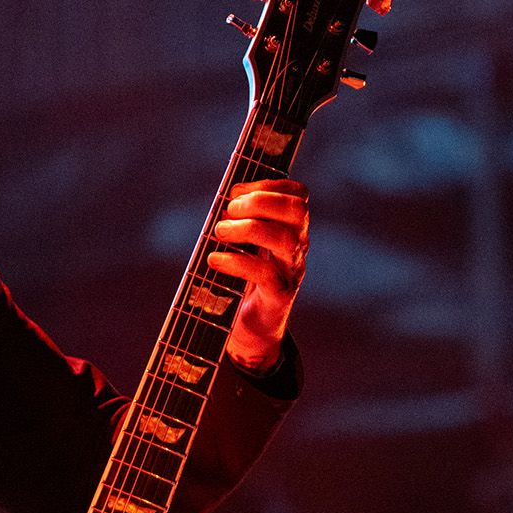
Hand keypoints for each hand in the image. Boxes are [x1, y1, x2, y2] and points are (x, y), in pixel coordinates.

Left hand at [209, 179, 307, 374]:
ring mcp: (291, 271)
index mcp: (291, 228)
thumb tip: (221, 200)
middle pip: (297, 210)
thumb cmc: (244, 280)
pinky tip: (215, 260)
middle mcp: (297, 246)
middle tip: (228, 209)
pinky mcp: (278, 295)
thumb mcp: (243, 244)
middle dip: (260, 201)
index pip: (297, 194)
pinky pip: (264, 273)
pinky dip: (236, 262)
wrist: (251, 328)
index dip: (268, 184)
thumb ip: (238, 221)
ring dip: (248, 228)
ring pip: (285, 239)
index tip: (236, 190)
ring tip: (220, 231)